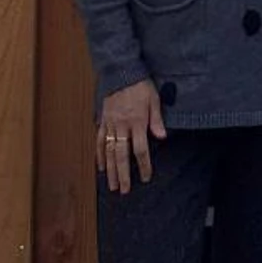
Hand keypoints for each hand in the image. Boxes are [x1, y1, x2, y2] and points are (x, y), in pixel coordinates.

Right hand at [96, 78, 165, 194]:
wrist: (122, 72)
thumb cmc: (141, 86)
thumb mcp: (154, 100)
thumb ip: (157, 120)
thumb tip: (162, 137)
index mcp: (137, 121)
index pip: (140, 149)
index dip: (143, 165)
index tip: (146, 178)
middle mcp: (122, 126)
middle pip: (121, 155)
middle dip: (122, 174)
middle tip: (123, 191)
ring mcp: (110, 124)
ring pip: (109, 151)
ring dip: (110, 169)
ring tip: (111, 185)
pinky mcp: (103, 120)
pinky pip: (99, 140)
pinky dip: (99, 155)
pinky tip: (100, 167)